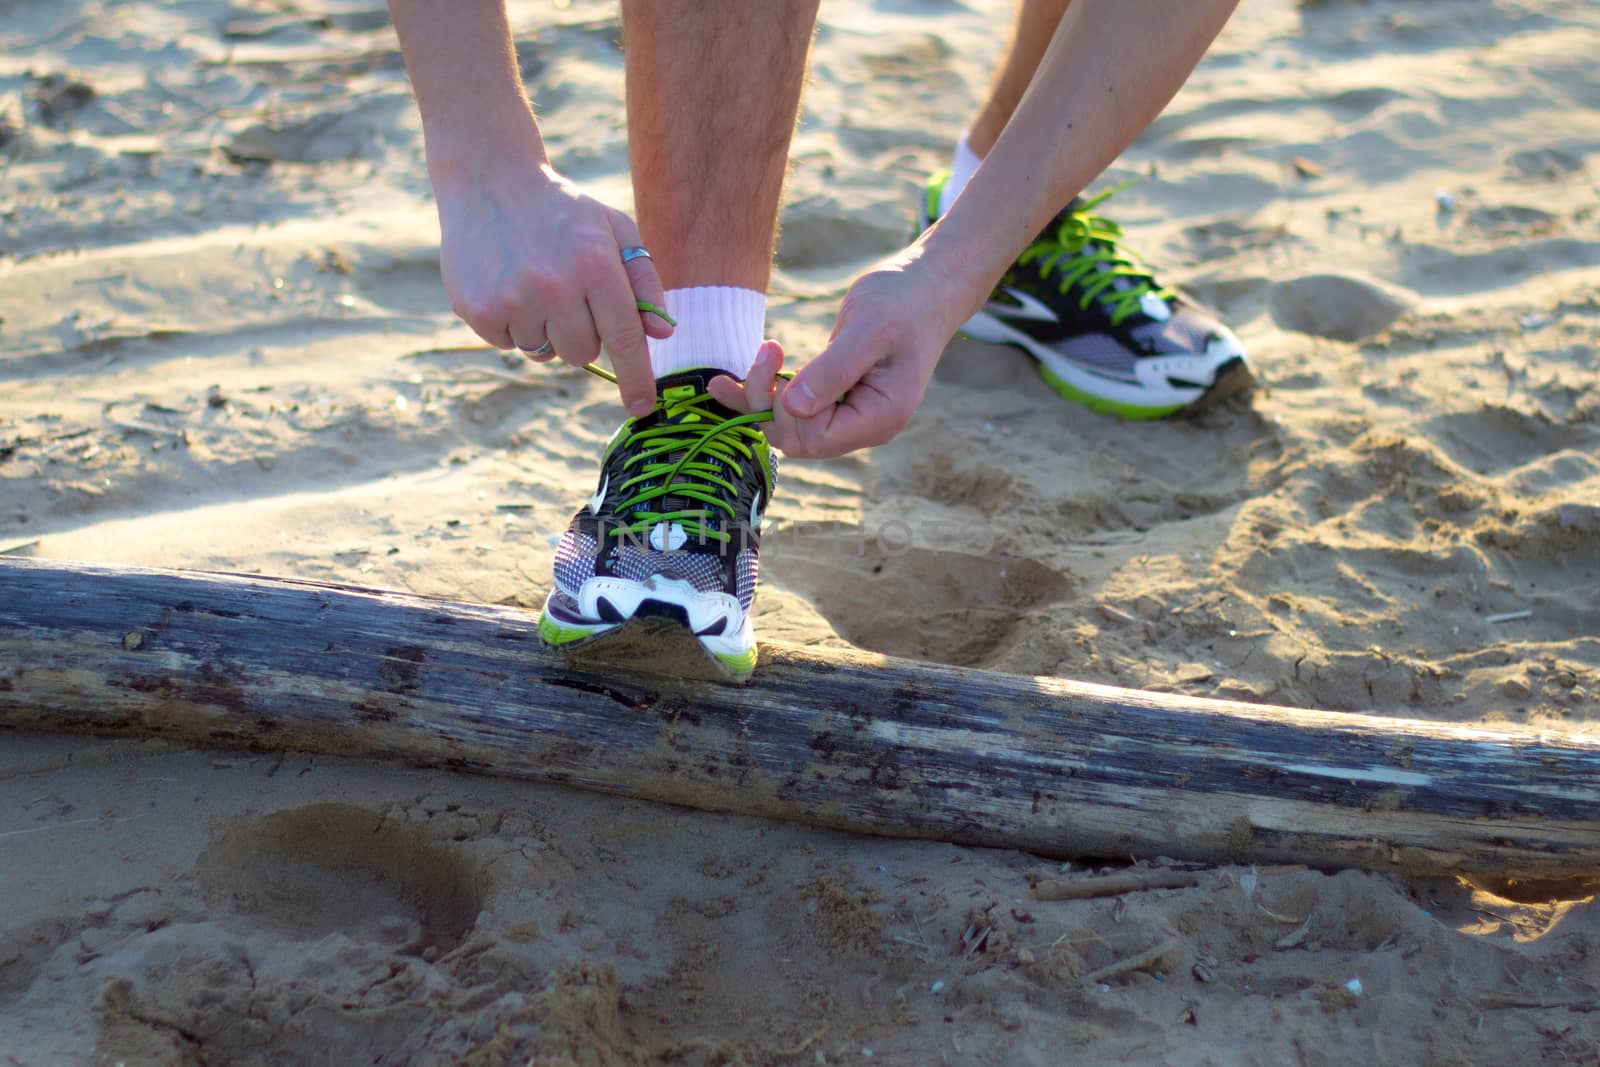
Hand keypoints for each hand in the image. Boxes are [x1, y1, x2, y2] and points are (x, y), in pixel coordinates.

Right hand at [434, 161, 671, 415]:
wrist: (489, 180)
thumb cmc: (563, 211)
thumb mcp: (614, 229)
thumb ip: (643, 280)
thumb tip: (661, 335)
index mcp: (595, 265)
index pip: (624, 339)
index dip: (636, 379)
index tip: (643, 408)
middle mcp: (554, 286)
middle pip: (581, 354)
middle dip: (581, 335)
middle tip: (567, 295)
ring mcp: (512, 300)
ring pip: (543, 352)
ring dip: (543, 328)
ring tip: (533, 282)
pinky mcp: (477, 309)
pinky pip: (507, 343)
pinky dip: (511, 324)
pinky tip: (506, 283)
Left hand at [736, 257, 957, 457]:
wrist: (924, 286)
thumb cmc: (902, 302)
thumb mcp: (869, 329)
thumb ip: (834, 370)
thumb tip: (794, 407)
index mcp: (880, 417)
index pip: (816, 438)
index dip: (788, 409)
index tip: (778, 360)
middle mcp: (864, 426)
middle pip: (798, 439)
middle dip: (768, 403)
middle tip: (767, 350)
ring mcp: (849, 415)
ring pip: (788, 428)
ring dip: (757, 401)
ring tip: (727, 376)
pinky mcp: (834, 398)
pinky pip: (791, 410)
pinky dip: (760, 396)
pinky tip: (728, 383)